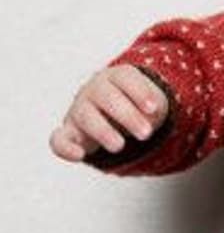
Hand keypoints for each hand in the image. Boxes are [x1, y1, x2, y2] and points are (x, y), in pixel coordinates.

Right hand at [49, 64, 168, 161]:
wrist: (115, 116)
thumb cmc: (136, 105)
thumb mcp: (151, 103)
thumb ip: (154, 109)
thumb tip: (154, 116)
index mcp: (116, 77)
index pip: (125, 78)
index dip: (139, 92)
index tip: (153, 108)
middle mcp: (95, 90)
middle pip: (107, 97)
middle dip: (128, 116)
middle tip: (146, 134)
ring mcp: (79, 110)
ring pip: (86, 117)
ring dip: (103, 131)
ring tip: (120, 146)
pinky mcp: (69, 133)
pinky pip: (59, 140)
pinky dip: (65, 147)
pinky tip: (79, 155)